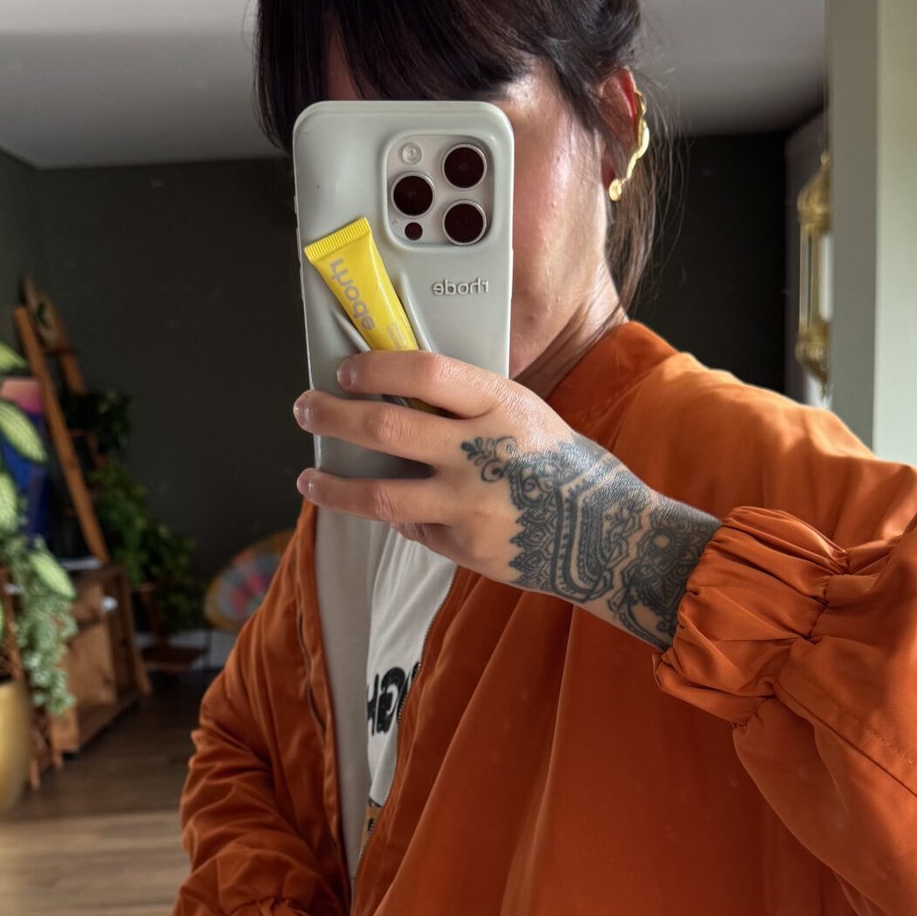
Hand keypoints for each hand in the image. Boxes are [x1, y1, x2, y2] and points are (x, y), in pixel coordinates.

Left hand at [292, 349, 658, 604]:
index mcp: (500, 406)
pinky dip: (395, 517)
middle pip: (384, 430)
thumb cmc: (565, 467)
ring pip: (379, 496)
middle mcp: (480, 454)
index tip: (347, 370)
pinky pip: (413, 528)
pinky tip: (387, 509)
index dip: (376, 367)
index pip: (424, 373)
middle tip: (307, 409)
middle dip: (333, 416)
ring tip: (309, 479)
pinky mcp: (465, 548)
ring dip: (333, 487)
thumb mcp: (527, 415)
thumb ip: (471, 408)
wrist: (608, 537)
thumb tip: (401, 395)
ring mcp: (469, 506)